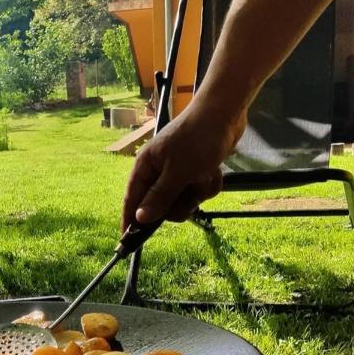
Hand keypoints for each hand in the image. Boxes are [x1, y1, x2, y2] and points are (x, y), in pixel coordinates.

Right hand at [122, 102, 245, 227]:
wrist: (225, 113)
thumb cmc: (198, 138)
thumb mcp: (178, 172)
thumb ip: (159, 197)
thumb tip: (140, 218)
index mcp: (146, 166)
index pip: (133, 199)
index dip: (130, 220)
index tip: (127, 240)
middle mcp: (159, 170)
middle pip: (162, 205)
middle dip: (181, 203)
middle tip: (190, 195)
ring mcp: (178, 170)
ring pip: (184, 199)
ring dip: (199, 192)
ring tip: (206, 175)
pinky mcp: (195, 170)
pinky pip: (199, 190)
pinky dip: (209, 184)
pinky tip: (214, 170)